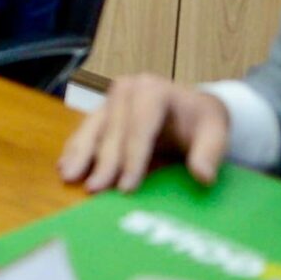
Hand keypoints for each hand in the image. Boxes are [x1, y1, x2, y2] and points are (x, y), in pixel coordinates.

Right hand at [59, 74, 232, 192]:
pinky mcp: (101, 111)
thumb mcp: (215, 133)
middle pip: (112, 131)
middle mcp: (126, 89)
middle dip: (103, 163)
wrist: (192, 107)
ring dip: (79, 156)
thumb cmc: (202, 121)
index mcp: (152, 90)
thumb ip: (209, 154)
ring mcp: (109, 99)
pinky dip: (75, 150)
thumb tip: (203, 177)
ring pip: (91, 130)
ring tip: (68, 177)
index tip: (127, 187)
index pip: (139, 127)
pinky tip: (64, 166)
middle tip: (95, 190)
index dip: (132, 159)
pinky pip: (85, 131)